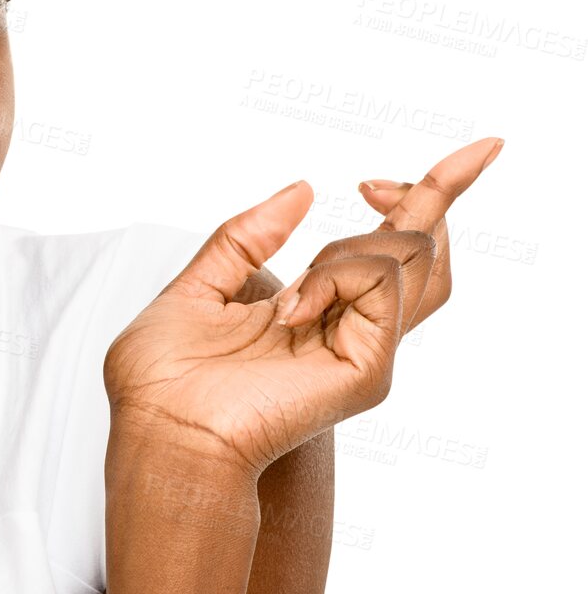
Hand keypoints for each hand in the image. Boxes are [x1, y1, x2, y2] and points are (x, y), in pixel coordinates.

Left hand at [103, 136, 503, 476]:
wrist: (159, 431)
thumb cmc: (164, 380)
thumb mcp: (198, 286)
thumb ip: (245, 237)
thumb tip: (303, 188)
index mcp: (316, 307)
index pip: (396, 245)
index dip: (431, 193)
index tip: (425, 162)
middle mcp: (351, 326)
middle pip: (427, 251)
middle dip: (433, 191)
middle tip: (372, 182)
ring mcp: (365, 348)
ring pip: (412, 257)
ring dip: (349, 244)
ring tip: (286, 297)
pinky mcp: (365, 368)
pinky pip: (380, 284)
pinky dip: (334, 274)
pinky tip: (288, 311)